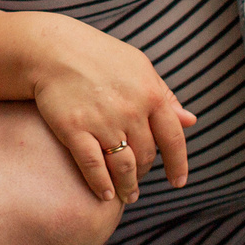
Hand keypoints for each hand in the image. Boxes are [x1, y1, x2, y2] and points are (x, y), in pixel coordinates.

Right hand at [23, 15, 194, 202]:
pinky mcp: (74, 129)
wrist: (53, 49)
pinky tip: (105, 194)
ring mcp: (102, 121)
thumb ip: (165, 95)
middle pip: (146, 156)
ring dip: (128, 187)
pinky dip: (101, 185)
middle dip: (145, 173)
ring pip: (123, 167)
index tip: (178, 182)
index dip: (178, 164)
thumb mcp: (139, 67)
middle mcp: (130, 110)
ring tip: (128, 195)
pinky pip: (93, 167)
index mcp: (151, 94)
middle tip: (139, 181)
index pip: (173, 138)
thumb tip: (191, 121)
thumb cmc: (99, 56)